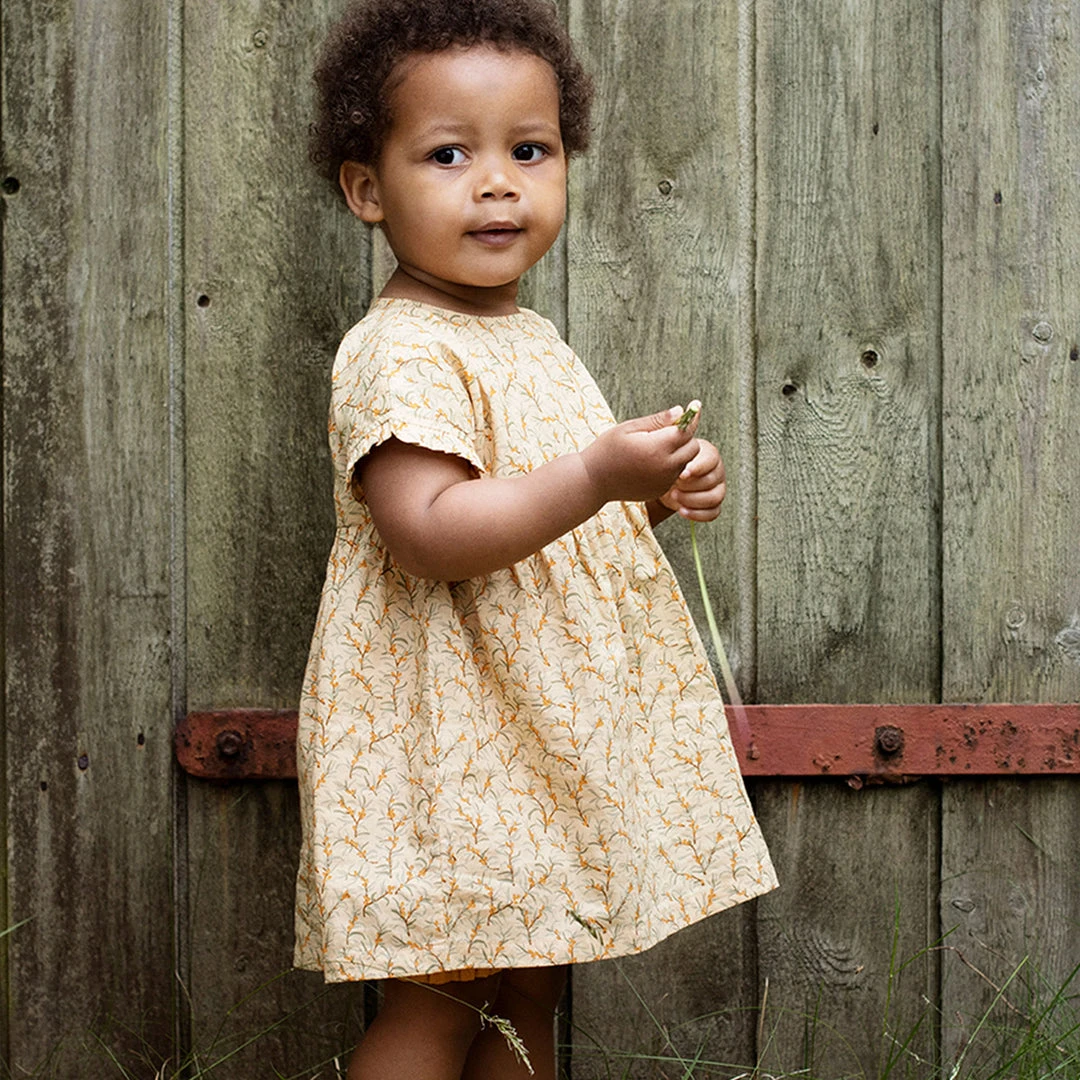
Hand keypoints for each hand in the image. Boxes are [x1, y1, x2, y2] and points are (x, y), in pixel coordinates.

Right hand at [580, 407, 699, 504]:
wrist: (592, 481)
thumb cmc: (607, 449)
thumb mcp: (629, 428)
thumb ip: (657, 420)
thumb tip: (680, 411)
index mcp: (657, 448)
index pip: (686, 430)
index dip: (690, 418)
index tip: (693, 407)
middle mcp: (665, 467)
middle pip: (693, 448)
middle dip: (685, 437)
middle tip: (667, 431)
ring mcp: (664, 481)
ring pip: (686, 462)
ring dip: (679, 453)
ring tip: (657, 447)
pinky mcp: (660, 490)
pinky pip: (675, 475)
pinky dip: (670, 467)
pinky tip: (651, 462)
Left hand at [657, 435, 725, 520]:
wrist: (659, 479)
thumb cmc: (662, 458)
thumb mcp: (663, 441)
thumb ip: (672, 427)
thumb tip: (680, 410)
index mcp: (708, 453)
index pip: (711, 459)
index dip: (698, 467)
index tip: (682, 473)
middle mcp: (716, 470)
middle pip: (713, 480)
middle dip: (692, 485)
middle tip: (674, 486)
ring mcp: (716, 488)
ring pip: (715, 497)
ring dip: (693, 500)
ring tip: (674, 496)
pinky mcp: (712, 505)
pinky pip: (713, 513)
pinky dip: (697, 514)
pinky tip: (681, 510)